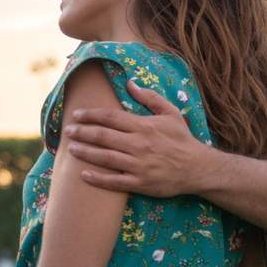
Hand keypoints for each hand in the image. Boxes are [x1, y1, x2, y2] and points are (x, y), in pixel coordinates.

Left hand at [62, 80, 214, 196]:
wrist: (199, 168)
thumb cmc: (182, 139)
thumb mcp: (170, 113)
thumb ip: (149, 98)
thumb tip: (130, 83)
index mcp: (143, 126)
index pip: (110, 117)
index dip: (90, 115)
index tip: (76, 114)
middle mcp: (139, 145)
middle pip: (103, 136)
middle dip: (82, 132)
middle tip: (67, 130)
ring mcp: (139, 165)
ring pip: (105, 158)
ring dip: (85, 153)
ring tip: (70, 149)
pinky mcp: (141, 183)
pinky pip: (115, 182)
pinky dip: (98, 178)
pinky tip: (83, 175)